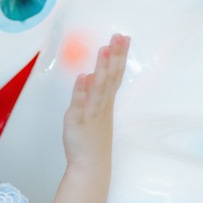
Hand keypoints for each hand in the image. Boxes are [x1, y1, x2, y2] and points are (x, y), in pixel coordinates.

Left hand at [63, 33, 129, 170]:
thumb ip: (94, 94)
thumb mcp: (97, 114)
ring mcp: (91, 113)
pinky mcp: (78, 121)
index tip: (124, 38)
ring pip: (98, 88)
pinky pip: (80, 104)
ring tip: (104, 50)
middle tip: (119, 36)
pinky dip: (81, 91)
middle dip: (114, 56)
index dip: (119, 56)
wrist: (90, 165)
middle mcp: (101, 105)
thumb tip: (93, 74)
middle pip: (110, 77)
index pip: (116, 75)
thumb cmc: (93, 140)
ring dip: (102, 68)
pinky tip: (83, 77)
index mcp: (106, 102)